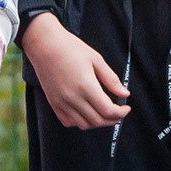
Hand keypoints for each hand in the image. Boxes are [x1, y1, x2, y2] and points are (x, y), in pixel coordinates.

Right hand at [21, 13, 128, 129]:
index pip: (108, 111)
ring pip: (84, 125)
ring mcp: (61, 103)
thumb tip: (125, 94)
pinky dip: (80, 122)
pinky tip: (86, 113)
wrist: (44, 45)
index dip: (120, 113)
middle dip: (112, 119)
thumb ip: (111, 79)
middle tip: (118, 112)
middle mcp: (73, 98)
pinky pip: (68, 122)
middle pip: (97, 120)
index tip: (126, 108)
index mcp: (86, 86)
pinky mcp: (54, 103)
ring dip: (97, 122)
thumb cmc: (70, 48)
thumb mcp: (96, 59)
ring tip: (103, 113)